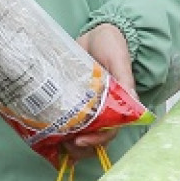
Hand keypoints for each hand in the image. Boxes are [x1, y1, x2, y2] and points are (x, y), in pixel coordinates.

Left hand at [64, 23, 134, 156]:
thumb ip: (124, 80)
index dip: (96, 141)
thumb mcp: (118, 61)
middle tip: (65, 144)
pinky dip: (57, 129)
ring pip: (79, 133)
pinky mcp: (70, 100)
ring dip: (68, 142)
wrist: (96, 32)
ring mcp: (84, 106)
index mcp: (116, 105)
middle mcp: (100, 110)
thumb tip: (133, 103)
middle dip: (79, 147)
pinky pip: (65, 119)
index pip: (109, 132)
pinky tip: (46, 135)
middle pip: (93, 139)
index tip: (80, 140)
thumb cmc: (112, 45)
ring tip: (55, 141)